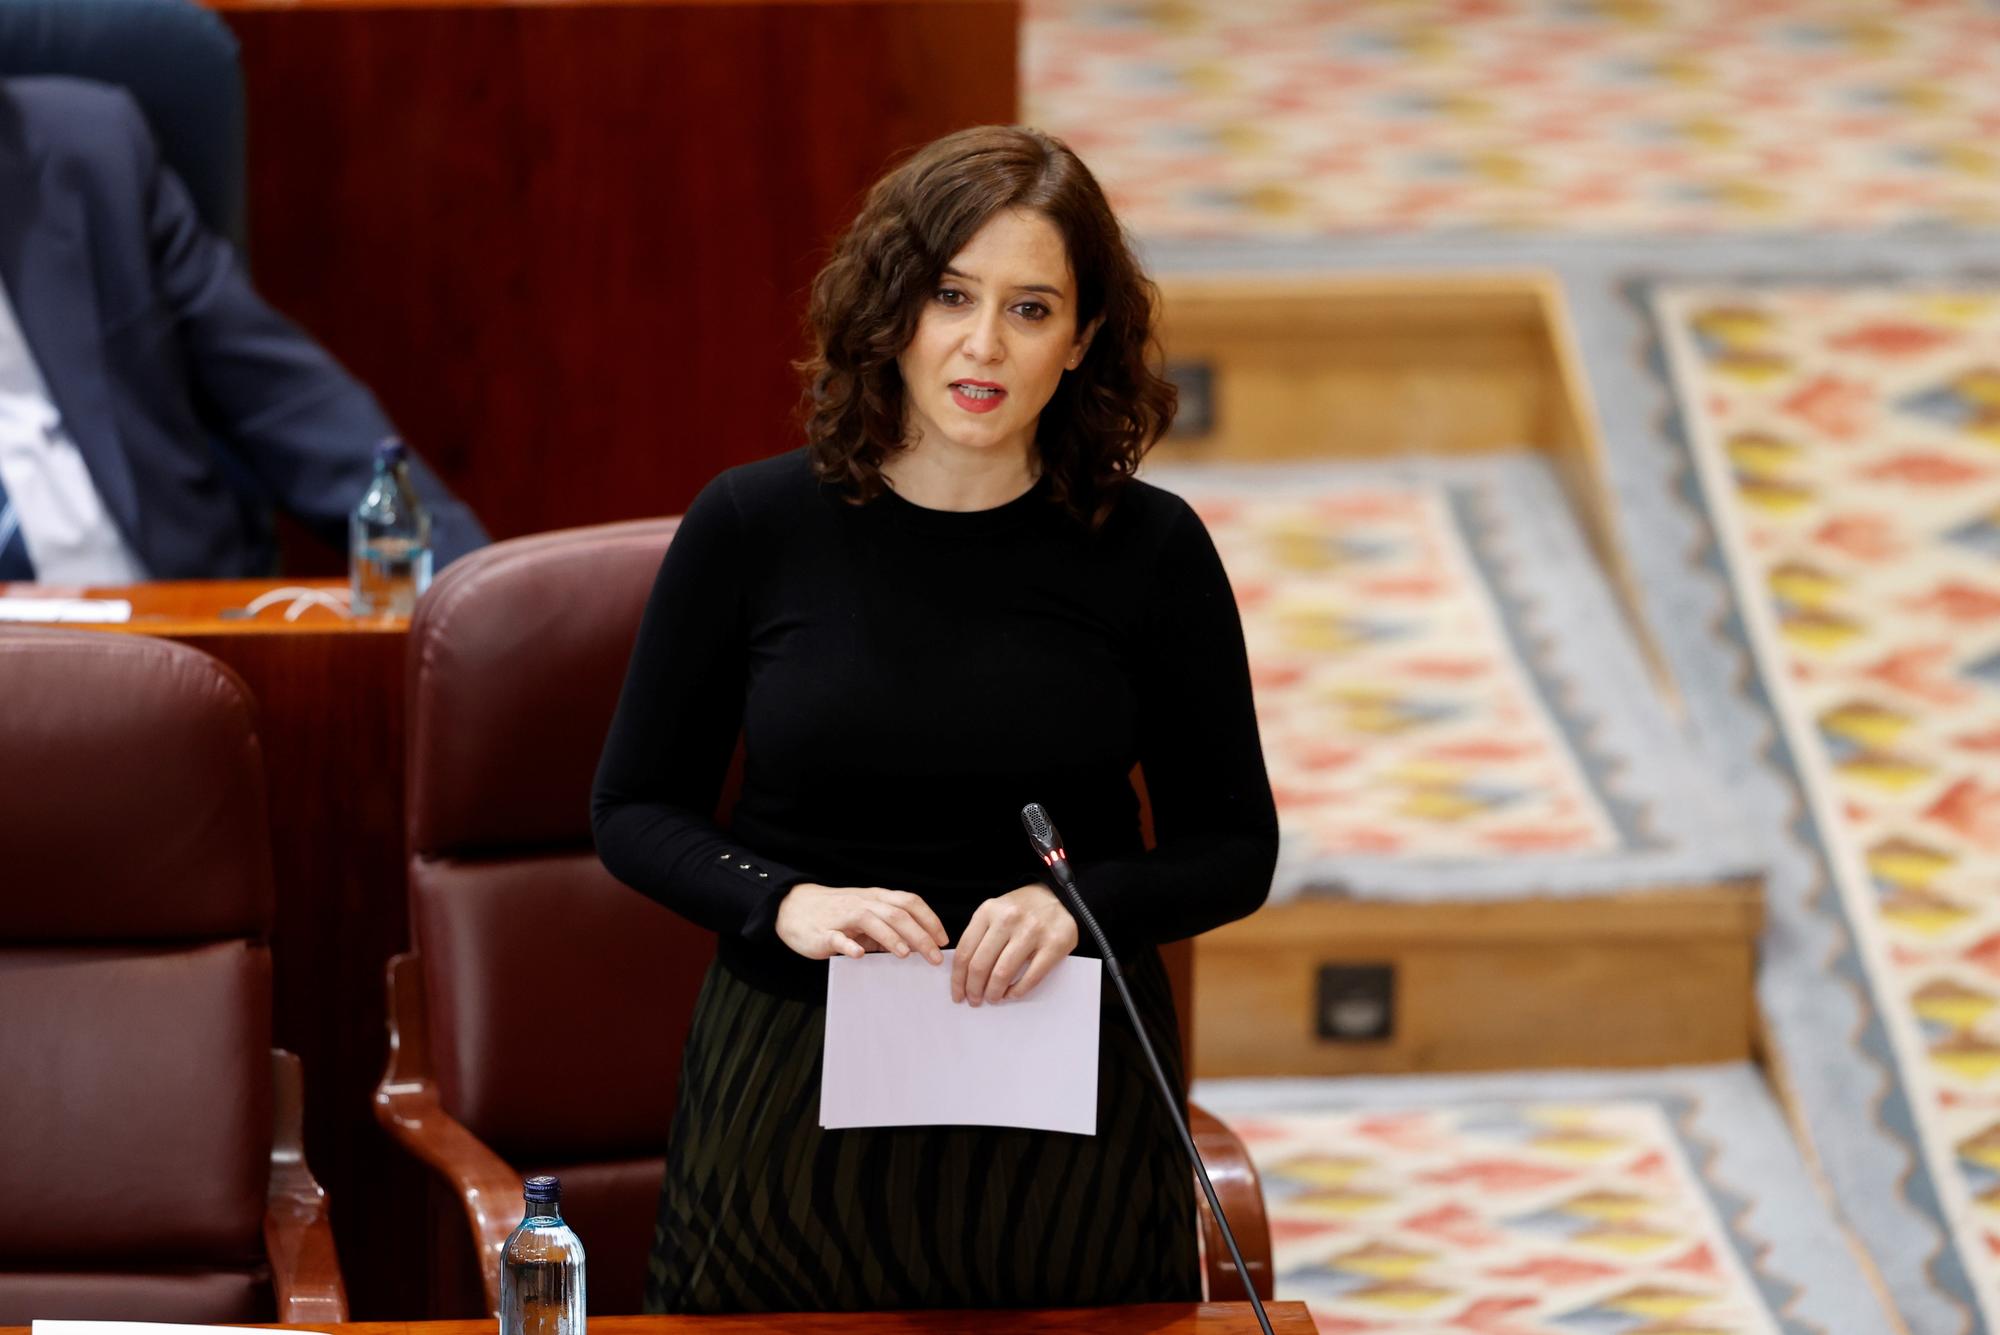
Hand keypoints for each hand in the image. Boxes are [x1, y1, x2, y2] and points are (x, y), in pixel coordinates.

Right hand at [775, 883, 947, 962]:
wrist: (794, 908)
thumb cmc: (837, 915)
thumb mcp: (867, 916)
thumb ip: (889, 928)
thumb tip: (919, 946)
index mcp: (876, 898)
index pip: (909, 902)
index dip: (929, 919)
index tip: (943, 939)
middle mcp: (862, 903)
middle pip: (896, 914)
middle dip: (919, 935)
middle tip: (934, 957)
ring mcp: (842, 917)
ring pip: (870, 920)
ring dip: (890, 937)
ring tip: (905, 954)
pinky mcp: (823, 932)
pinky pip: (837, 937)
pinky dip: (849, 945)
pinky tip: (859, 955)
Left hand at [952, 883, 1078, 1005]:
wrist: (1061, 896)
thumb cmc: (1024, 908)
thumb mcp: (996, 911)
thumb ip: (980, 935)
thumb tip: (964, 973)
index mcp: (988, 911)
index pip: (965, 951)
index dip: (958, 978)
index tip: (958, 993)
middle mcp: (1008, 919)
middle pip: (980, 964)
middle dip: (973, 989)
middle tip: (974, 1000)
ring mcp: (1032, 932)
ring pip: (1002, 973)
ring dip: (994, 993)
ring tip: (993, 998)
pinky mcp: (1054, 945)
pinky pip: (1031, 977)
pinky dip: (1018, 991)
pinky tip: (1012, 994)